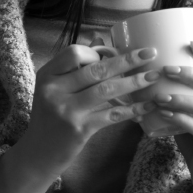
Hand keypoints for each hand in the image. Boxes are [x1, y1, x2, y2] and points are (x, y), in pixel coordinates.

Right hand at [20, 40, 159, 178]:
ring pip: (106, 90)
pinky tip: (147, 106)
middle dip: (127, 60)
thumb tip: (99, 39)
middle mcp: (54, 90)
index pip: (74, 53)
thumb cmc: (50, 117)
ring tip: (154, 77)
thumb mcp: (54, 89)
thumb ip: (75, 66)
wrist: (38, 153)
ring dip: (134, 82)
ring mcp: (66, 110)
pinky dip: (132, 109)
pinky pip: (111, 115)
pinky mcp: (79, 129)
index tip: (114, 55)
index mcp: (47, 75)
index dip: (96, 52)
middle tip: (151, 53)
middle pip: (96, 69)